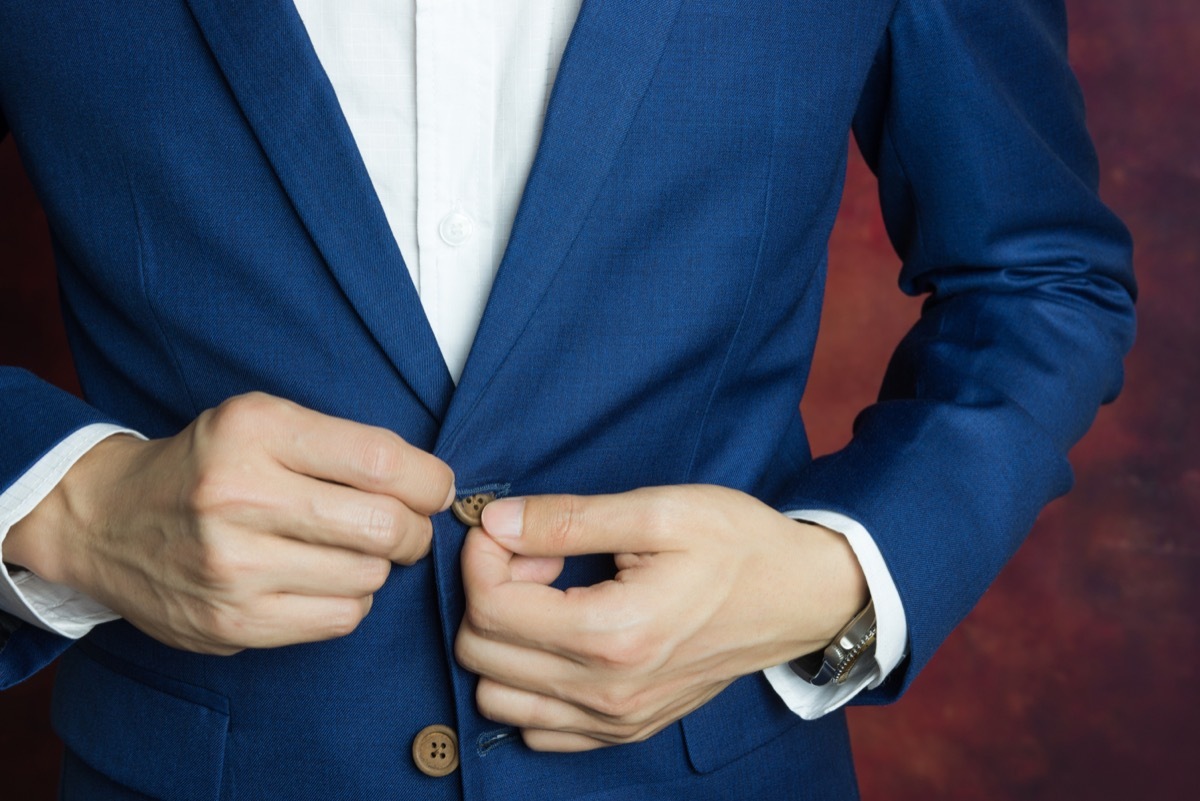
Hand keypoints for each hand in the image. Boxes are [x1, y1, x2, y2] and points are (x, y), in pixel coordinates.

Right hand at [4, 392, 454, 653]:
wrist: (106, 520)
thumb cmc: (209, 464)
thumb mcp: (263, 421)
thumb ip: (343, 443)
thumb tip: (432, 486)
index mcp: (255, 431)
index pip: (382, 461)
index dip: (430, 481)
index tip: (436, 490)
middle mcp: (240, 496)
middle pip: (384, 525)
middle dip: (415, 530)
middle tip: (408, 528)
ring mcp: (232, 567)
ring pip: (369, 576)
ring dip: (378, 566)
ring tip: (351, 550)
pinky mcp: (232, 623)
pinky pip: (340, 618)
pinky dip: (351, 600)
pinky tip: (326, 580)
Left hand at [454, 485, 866, 751]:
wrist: (800, 596)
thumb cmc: (738, 546)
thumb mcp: (658, 512)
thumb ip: (568, 519)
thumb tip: (493, 524)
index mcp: (613, 634)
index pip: (489, 607)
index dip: (484, 555)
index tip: (513, 528)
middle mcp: (606, 692)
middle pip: (481, 653)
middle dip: (491, 592)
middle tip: (540, 557)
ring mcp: (616, 720)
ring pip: (496, 697)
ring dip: (505, 641)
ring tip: (553, 599)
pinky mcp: (625, 730)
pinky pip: (535, 727)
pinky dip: (529, 684)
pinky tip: (565, 638)